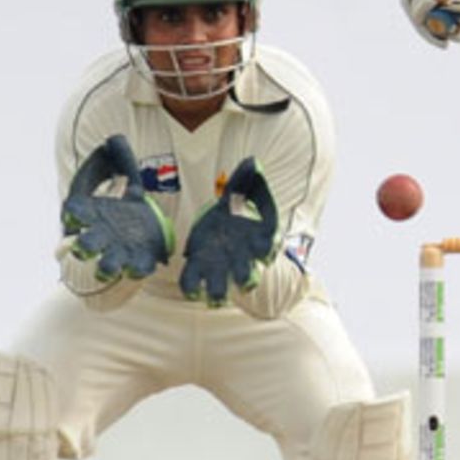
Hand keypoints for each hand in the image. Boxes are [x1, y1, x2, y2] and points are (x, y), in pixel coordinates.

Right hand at [62, 134, 174, 280]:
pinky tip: (140, 268)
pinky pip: (137, 268)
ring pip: (107, 265)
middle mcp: (102, 236)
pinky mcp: (140, 260)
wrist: (147, 233)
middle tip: (83, 249)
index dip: (72, 215)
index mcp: (93, 216)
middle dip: (83, 248)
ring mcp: (120, 251)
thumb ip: (122, 161)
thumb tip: (115, 138)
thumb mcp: (128, 181)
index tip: (72, 214)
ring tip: (107, 270)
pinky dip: (137, 270)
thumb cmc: (125, 208)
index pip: (76, 214)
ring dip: (106, 267)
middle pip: (85, 245)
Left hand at [180, 157, 278, 305]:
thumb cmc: (237, 209)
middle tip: (245, 282)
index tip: (266, 251)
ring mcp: (220, 266)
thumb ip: (248, 179)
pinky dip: (192, 287)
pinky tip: (190, 289)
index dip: (268, 252)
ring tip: (214, 298)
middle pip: (248, 275)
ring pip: (223, 287)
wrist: (221, 222)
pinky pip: (194, 282)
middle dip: (246, 280)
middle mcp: (242, 259)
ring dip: (219, 294)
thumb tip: (253, 162)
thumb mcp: (242, 190)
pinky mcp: (198, 265)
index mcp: (257, 241)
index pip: (267, 247)